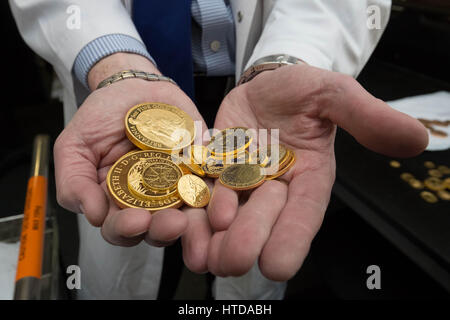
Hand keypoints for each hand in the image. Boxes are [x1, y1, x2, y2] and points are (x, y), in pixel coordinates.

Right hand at [54, 53, 210, 272]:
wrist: (133, 86)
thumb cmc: (101, 118)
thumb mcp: (74, 146)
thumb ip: (74, 183)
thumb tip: (94, 215)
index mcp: (116, 201)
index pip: (120, 228)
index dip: (126, 230)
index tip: (136, 220)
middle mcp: (148, 201)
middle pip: (156, 229)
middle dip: (162, 230)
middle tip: (171, 223)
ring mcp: (177, 187)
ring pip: (186, 215)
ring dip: (191, 220)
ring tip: (190, 214)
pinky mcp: (201, 170)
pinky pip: (211, 186)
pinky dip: (214, 193)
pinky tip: (215, 194)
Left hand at [207, 64, 427, 280]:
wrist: (264, 86)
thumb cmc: (301, 90)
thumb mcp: (333, 95)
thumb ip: (366, 117)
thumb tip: (418, 138)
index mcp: (308, 181)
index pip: (303, 217)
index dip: (291, 241)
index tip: (278, 266)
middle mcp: (274, 192)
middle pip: (260, 225)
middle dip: (245, 240)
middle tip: (230, 252)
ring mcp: (240, 188)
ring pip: (225, 224)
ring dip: (211, 240)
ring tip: (199, 249)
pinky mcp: (212, 177)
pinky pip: (198, 202)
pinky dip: (188, 217)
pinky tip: (178, 226)